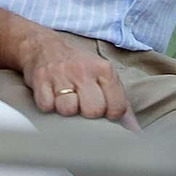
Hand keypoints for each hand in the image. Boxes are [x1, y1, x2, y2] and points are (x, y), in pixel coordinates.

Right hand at [22, 32, 140, 130]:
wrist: (44, 45)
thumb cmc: (78, 66)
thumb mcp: (103, 76)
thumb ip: (121, 102)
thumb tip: (134, 130)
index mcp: (104, 70)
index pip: (116, 107)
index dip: (109, 114)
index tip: (103, 108)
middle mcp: (83, 70)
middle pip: (93, 110)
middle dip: (87, 112)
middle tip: (82, 103)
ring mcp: (61, 74)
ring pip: (68, 110)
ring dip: (66, 109)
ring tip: (65, 98)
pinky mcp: (41, 79)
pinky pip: (47, 106)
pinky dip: (48, 105)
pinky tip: (51, 95)